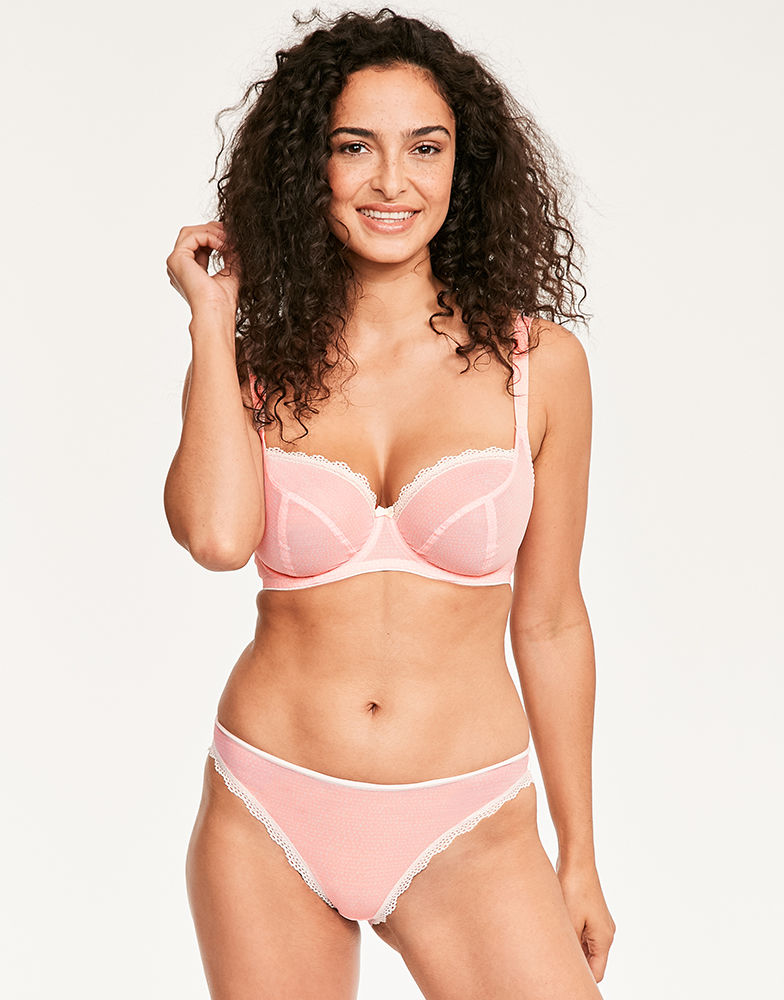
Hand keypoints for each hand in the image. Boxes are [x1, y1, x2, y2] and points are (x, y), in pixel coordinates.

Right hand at [166, 221, 240, 318]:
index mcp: (188, 271)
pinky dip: (210, 236)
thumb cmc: (223, 302)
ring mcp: (175, 262)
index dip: (214, 236)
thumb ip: (230, 255)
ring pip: (190, 232)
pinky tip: (223, 245)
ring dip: (211, 232)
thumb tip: (234, 240)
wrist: (217, 312)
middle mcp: (178, 266)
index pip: (198, 245)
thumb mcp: (230, 271)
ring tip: (228, 239)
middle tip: (230, 232)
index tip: (231, 236)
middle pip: (192, 235)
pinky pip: (193, 236)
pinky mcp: (176, 259)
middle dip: (212, 230)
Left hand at [555, 861, 615, 983]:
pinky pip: (583, 932)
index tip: (564, 982)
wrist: (577, 860)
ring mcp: (600, 922)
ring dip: (573, 949)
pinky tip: (557, 933)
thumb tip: (564, 965)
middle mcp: (606, 932)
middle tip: (555, 969)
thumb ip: (570, 948)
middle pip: (592, 961)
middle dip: (576, 965)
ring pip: (586, 946)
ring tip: (553, 950)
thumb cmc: (574, 889)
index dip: (582, 980)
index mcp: (604, 939)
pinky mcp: (591, 912)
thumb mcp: (569, 923)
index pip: (596, 973)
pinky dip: (572, 936)